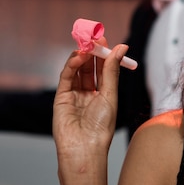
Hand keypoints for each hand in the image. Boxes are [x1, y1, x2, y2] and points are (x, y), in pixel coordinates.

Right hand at [52, 42, 127, 158]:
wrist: (84, 147)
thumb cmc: (101, 127)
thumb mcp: (110, 95)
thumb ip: (112, 71)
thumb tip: (121, 48)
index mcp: (104, 95)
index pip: (104, 70)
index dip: (105, 55)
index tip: (106, 39)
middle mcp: (89, 94)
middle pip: (90, 68)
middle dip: (93, 52)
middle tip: (95, 37)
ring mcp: (74, 95)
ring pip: (78, 71)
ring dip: (82, 57)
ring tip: (88, 46)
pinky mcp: (61, 97)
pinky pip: (66, 77)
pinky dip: (71, 66)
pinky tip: (79, 57)